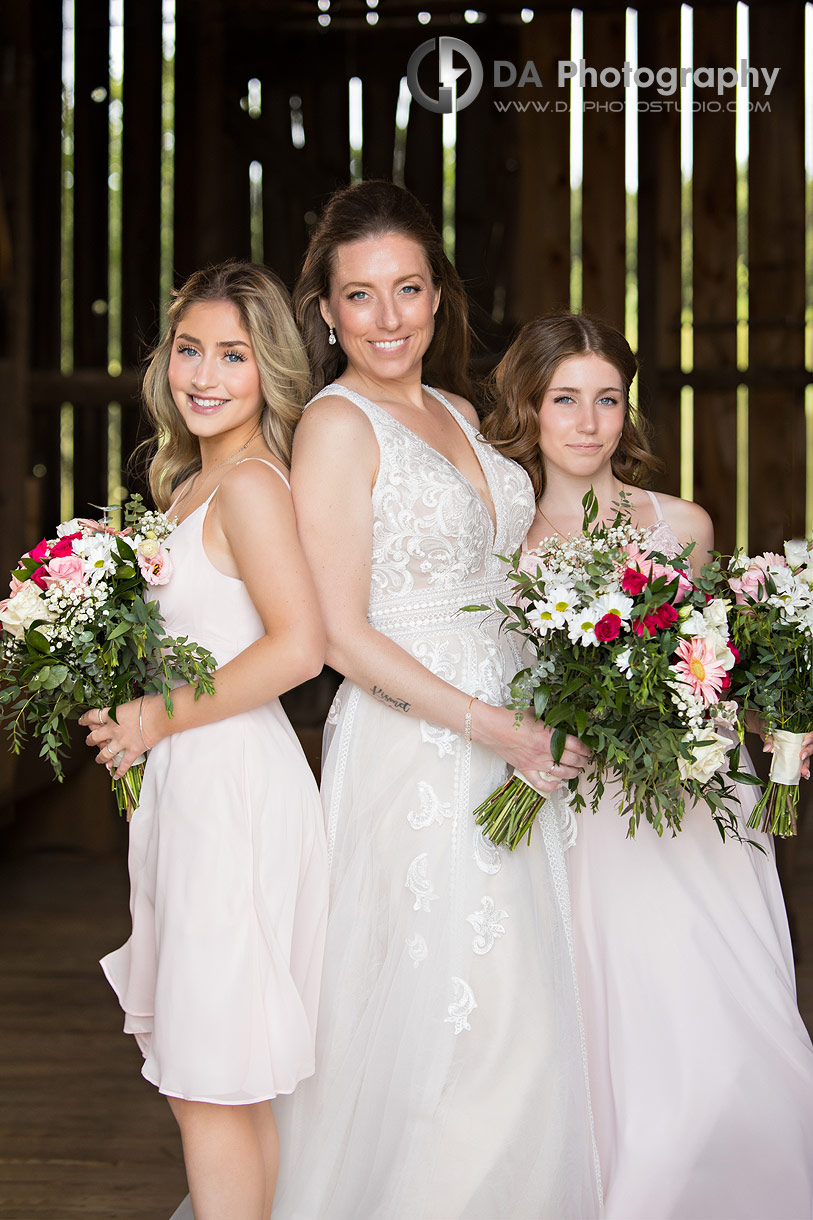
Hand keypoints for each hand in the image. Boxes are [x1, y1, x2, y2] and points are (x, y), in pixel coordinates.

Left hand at [78, 700, 152, 778]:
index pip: (93, 716)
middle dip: (90, 740)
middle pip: (94, 737)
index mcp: (112, 715)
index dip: (85, 719)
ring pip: (105, 754)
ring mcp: (122, 742)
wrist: (160, 716)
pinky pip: (123, 764)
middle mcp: (113, 730)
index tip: (82, 721)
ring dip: (100, 758)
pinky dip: (119, 771)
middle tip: (89, 741)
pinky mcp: (132, 751)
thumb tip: (126, 711)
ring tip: (99, 760)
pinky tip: (116, 776)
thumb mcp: (132, 703)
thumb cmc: (149, 706)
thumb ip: (125, 710)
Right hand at [475, 705, 590, 792]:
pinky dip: (550, 786)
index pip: (576, 745)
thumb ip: (548, 716)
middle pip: (572, 761)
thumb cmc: (510, 717)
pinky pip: (540, 783)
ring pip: (561, 773)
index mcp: (549, 736)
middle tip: (586, 761)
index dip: (586, 749)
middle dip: (583, 762)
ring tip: (576, 771)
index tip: (589, 750)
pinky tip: (557, 785)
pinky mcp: (525, 769)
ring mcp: (536, 762)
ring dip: (572, 773)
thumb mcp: (534, 711)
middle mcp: (545, 751)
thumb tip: (558, 713)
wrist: (491, 727)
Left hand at [762, 729, 812, 779]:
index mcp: (797, 732)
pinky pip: (802, 763)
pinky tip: (802, 774)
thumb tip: (767, 749)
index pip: (810, 734)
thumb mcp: (769, 733)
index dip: (810, 738)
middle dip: (808, 752)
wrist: (766, 731)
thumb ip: (769, 740)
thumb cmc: (771, 730)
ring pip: (808, 756)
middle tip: (802, 757)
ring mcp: (800, 749)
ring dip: (806, 764)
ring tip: (803, 771)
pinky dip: (802, 769)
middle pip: (811, 746)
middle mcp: (801, 741)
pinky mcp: (796, 758)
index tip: (804, 742)